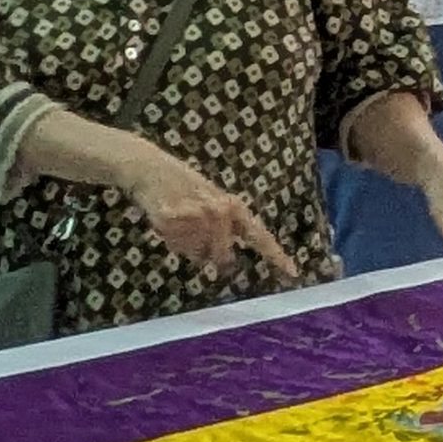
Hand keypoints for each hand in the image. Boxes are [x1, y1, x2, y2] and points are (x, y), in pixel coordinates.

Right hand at [124, 148, 302, 285]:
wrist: (149, 168)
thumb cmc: (182, 185)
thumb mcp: (212, 200)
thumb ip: (224, 227)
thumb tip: (225, 260)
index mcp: (233, 207)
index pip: (259, 235)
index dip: (276, 255)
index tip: (293, 273)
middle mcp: (220, 213)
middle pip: (220, 257)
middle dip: (207, 253)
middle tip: (192, 231)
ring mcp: (197, 217)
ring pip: (196, 254)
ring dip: (185, 244)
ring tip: (178, 220)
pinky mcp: (175, 221)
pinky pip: (176, 247)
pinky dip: (170, 239)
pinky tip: (166, 219)